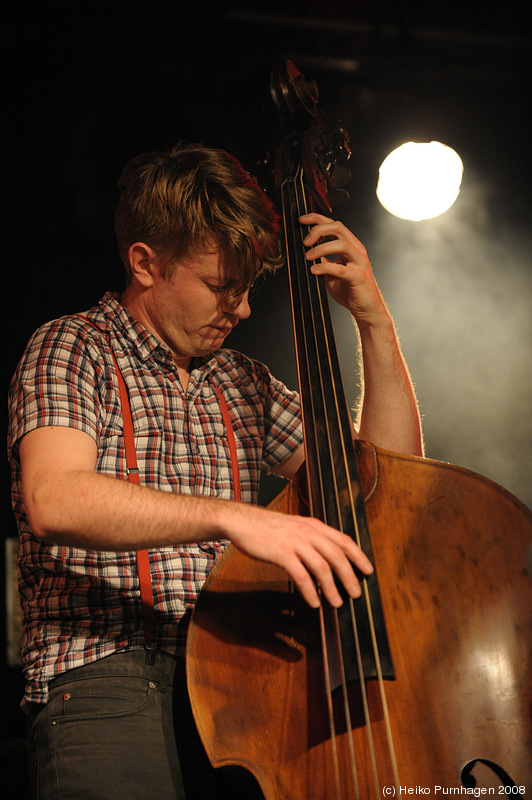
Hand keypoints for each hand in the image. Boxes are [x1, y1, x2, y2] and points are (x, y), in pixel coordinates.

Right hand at [227, 503, 373, 608]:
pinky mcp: (281, 553)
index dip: (358, 556)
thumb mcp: (295, 527)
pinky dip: (310, 591)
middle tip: (356, 593)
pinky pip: (301, 576)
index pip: (343, 540)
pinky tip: (314, 602)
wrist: (242, 521)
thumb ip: (311, 539)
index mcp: (314, 525)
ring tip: (337, 602)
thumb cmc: (267, 527)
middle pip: (337, 556)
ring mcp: (295, 542)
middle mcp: (308, 532)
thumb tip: (327, 559)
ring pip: (322, 567)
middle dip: (350, 577)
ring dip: (332, 588)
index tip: (368, 570)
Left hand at [299, 212, 387, 326]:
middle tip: (305, 242)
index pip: (335, 224)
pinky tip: (314, 270)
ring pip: (342, 244)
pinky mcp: (358, 277)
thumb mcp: (332, 272)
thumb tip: (308, 252)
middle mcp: (357, 250)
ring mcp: (359, 263)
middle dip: (318, 230)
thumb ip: (324, 260)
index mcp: (351, 246)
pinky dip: (324, 267)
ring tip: (308, 256)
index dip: (317, 219)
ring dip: (321, 248)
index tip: (302, 220)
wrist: (367, 309)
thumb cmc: (350, 290)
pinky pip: (340, 268)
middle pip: (338, 227)